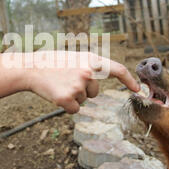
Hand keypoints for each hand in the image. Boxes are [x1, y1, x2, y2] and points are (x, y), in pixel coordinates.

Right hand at [21, 51, 139, 113]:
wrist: (31, 68)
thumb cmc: (53, 63)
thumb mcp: (76, 58)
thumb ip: (91, 67)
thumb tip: (103, 81)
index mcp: (91, 60)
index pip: (117, 70)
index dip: (129, 80)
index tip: (137, 89)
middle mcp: (88, 72)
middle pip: (95, 92)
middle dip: (83, 90)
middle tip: (66, 79)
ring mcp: (77, 86)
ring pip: (84, 101)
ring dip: (73, 96)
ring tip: (60, 83)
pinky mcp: (67, 99)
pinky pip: (74, 109)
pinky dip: (66, 105)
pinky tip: (56, 94)